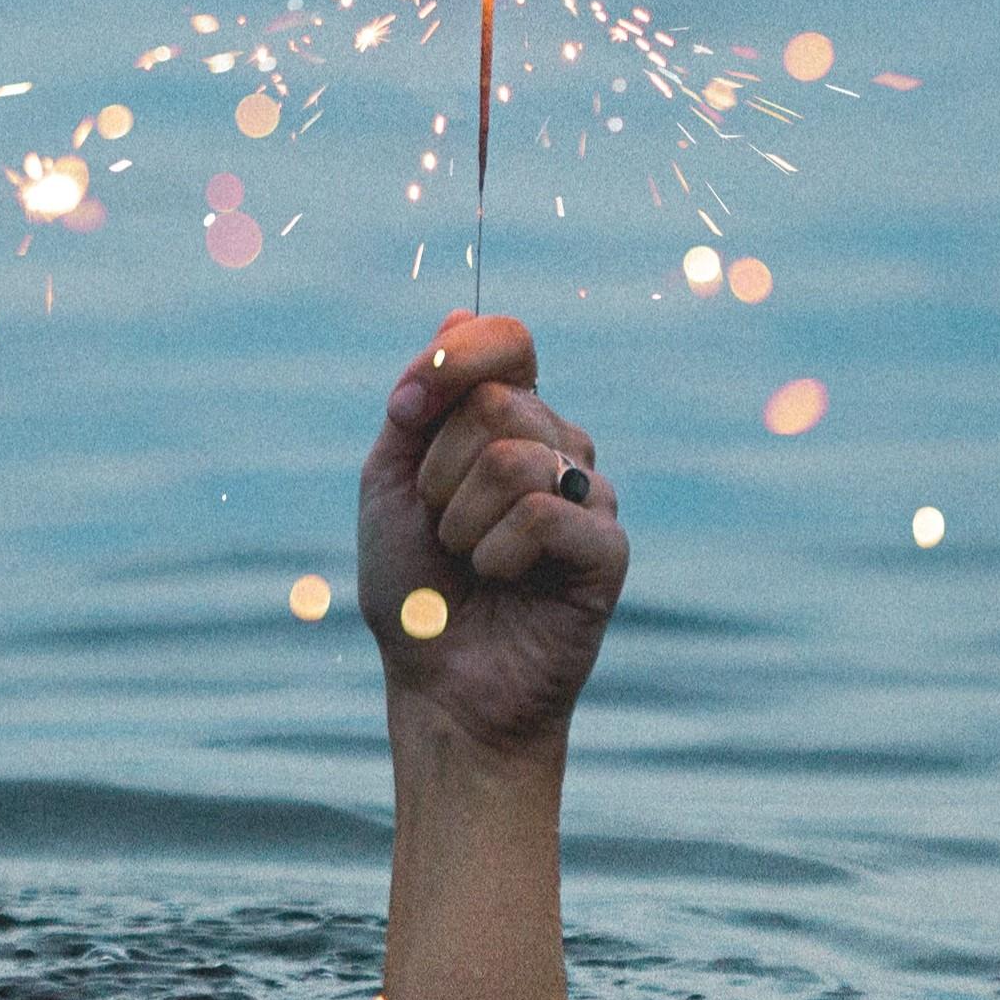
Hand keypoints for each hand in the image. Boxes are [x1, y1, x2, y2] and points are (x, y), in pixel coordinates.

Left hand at [358, 310, 625, 754]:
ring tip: (468, 560)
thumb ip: (421, 401)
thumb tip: (459, 312)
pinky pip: (542, 514)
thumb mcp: (391, 482)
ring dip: (460, 520)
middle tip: (439, 524)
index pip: (508, 337)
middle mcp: (559, 447)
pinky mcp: (609, 549)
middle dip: (437, 471)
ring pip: (514, 458)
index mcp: (511, 420)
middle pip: (495, 401)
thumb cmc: (415, 588)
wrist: (439, 686)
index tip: (404, 411)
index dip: (453, 361)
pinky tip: (502, 580)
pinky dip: (496, 553)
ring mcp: (591, 496)